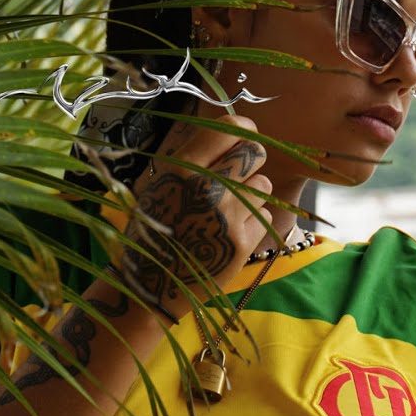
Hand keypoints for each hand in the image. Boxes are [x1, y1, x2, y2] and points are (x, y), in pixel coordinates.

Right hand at [118, 114, 272, 319]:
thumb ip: (196, 159)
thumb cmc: (156, 229)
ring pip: (262, 184)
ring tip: (224, 212)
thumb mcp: (162, 184)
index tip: (243, 137)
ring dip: (250, 194)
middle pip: (255, 152)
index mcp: (179, 167)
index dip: (243, 130)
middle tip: (237, 175)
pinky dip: (251, 222)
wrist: (151, 287)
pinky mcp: (242, 241)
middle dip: (250, 161)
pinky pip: (264, 214)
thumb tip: (235, 131)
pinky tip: (226, 233)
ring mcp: (226, 215)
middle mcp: (204, 187)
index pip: (229, 128)